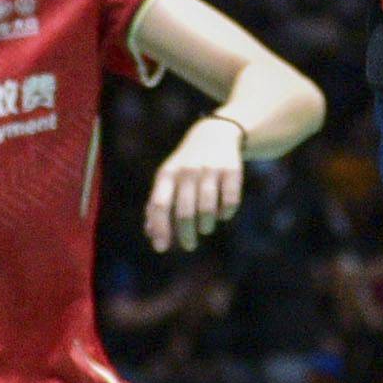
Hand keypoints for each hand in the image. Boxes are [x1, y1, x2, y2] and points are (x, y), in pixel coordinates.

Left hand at [144, 114, 246, 252]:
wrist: (215, 134)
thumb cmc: (186, 166)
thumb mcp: (168, 179)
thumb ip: (157, 205)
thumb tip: (151, 234)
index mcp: (167, 174)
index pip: (159, 205)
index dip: (160, 228)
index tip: (161, 248)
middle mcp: (187, 170)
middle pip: (185, 212)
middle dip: (186, 235)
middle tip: (189, 245)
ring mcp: (210, 169)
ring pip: (207, 209)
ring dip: (206, 226)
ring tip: (205, 228)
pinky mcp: (232, 169)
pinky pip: (230, 201)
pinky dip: (226, 213)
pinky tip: (222, 214)